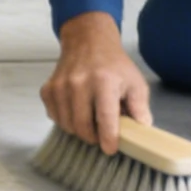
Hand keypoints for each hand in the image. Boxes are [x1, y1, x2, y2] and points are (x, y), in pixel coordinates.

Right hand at [40, 10, 152, 155]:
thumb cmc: (114, 66)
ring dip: (79, 130)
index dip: (108, 138)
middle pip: (82, 126)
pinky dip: (65, 120)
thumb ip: (140, 107)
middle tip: (100, 136)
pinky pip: (54, 116)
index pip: (105, 118)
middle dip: (93, 138)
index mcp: (104, 81)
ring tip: (90, 121)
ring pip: (66, 125)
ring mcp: (60, 86)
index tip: (110, 149)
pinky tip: (75, 111)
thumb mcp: (135, 82)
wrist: (88, 41)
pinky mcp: (48, 89)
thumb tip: (142, 128)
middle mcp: (79, 83)